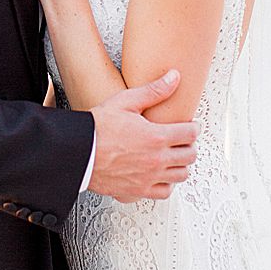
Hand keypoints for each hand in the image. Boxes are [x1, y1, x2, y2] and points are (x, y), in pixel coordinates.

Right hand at [88, 70, 197, 201]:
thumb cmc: (96, 128)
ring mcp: (149, 177)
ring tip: (172, 156)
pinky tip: (160, 174)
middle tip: (181, 140)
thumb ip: (154, 91)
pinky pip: (165, 192)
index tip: (190, 125)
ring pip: (182, 174)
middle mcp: (157, 159)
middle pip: (190, 155)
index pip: (191, 133)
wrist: (76, 151)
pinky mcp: (139, 190)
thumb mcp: (124, 101)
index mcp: (156, 137)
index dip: (193, 127)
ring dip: (180, 164)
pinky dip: (167, 183)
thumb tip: (174, 78)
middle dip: (189, 145)